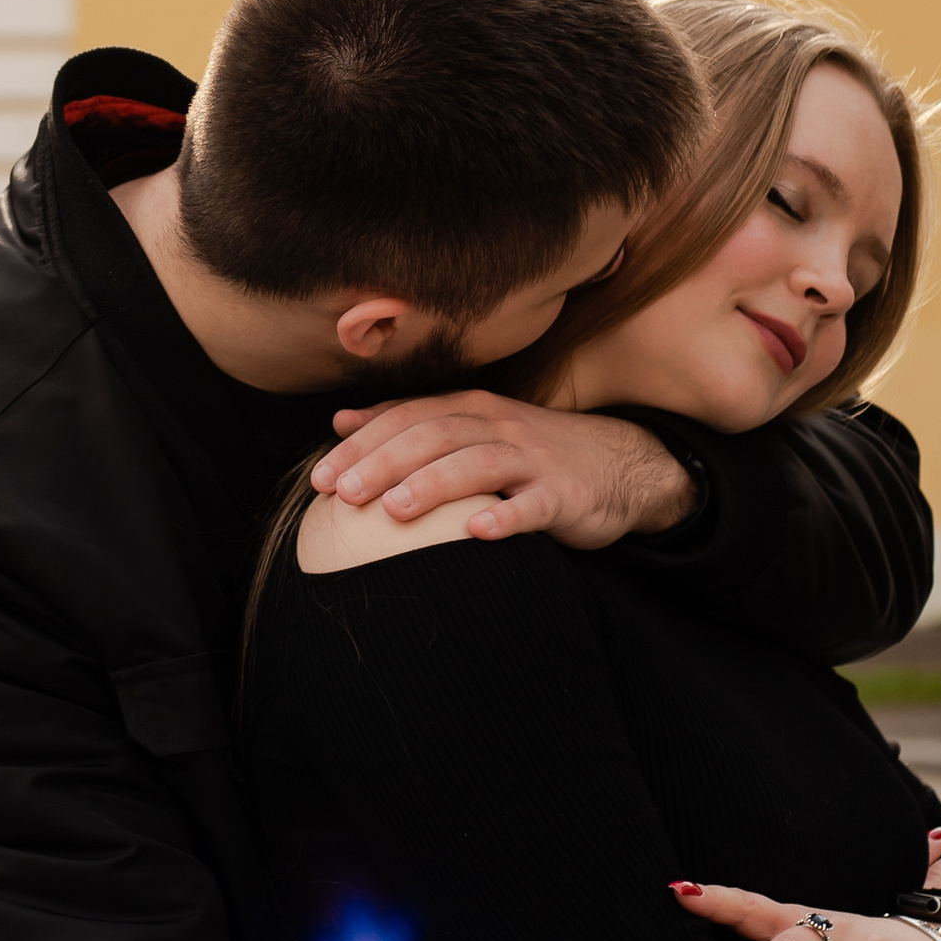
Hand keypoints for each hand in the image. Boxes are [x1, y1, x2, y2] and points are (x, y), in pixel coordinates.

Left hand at [311, 394, 696, 545]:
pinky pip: (533, 504)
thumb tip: (342, 420)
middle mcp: (498, 426)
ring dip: (433, 484)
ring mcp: (532, 459)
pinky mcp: (564, 494)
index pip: (406, 419)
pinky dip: (505, 515)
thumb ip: (409, 423)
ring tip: (393, 509)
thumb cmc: (529, 453)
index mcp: (471, 409)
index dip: (362, 444)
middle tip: (343, 493)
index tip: (321, 476)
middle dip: (384, 462)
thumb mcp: (471, 429)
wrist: (619, 465)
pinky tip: (477, 531)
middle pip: (434, 436)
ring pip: (477, 463)